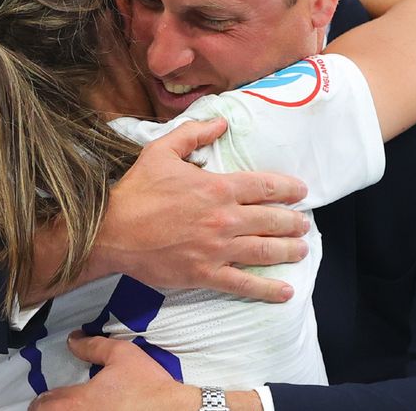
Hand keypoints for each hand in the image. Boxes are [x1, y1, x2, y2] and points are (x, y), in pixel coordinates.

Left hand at [28, 332, 198, 409]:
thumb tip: (72, 339)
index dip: (42, 399)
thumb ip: (92, 346)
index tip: (44, 397)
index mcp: (79, 401)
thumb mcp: (121, 354)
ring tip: (68, 409)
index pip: (46, 403)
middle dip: (45, 410)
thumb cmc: (146, 383)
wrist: (172, 409)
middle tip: (49, 405)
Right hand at [99, 118, 309, 301]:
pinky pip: (245, 284)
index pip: (266, 186)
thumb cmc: (137, 191)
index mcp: (218, 187)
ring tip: (302, 250)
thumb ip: (194, 133)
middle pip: (273, 220)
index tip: (302, 192)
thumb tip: (222, 123)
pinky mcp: (206, 274)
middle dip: (294, 222)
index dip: (289, 189)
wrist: (111, 231)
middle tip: (304, 225)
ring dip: (290, 251)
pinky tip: (286, 292)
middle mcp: (225, 218)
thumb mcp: (162, 150)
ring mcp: (218, 249)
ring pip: (266, 250)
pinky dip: (268, 289)